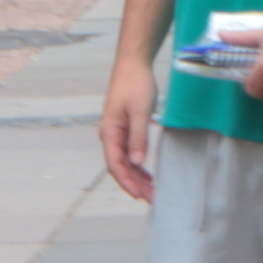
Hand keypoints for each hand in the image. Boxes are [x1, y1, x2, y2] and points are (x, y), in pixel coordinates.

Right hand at [99, 63, 157, 201]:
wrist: (133, 64)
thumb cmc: (135, 84)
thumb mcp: (139, 111)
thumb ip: (138, 137)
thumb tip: (137, 162)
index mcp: (110, 132)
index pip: (115, 164)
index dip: (126, 182)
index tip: (139, 196)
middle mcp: (110, 135)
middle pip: (120, 167)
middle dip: (135, 184)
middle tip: (152, 198)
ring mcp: (117, 132)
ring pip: (125, 162)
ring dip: (137, 177)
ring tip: (152, 192)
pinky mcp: (125, 128)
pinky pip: (130, 153)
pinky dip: (138, 166)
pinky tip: (148, 175)